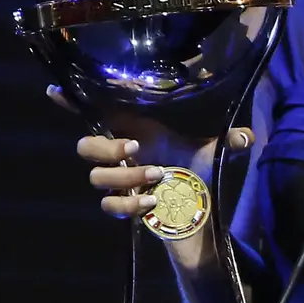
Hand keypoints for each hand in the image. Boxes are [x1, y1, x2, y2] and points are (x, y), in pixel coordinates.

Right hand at [56, 85, 252, 219]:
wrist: (199, 212)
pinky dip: (128, 204)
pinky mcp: (124, 207)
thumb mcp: (212, 153)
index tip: (55, 90)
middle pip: (85, 146)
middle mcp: (123, 156)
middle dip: (105, 146)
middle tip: (135, 148)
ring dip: (125, 176)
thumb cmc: (197, 174)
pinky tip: (151, 202)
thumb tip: (248, 135)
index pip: (101, 114)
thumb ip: (227, 141)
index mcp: (138, 133)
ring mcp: (120, 182)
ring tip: (158, 175)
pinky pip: (109, 206)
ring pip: (96, 178)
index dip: (75, 103)